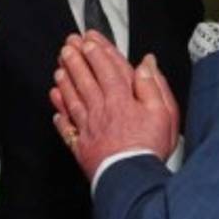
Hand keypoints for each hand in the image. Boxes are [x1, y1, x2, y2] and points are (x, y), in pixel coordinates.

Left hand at [50, 31, 179, 180]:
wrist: (131, 178)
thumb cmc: (149, 148)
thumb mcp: (164, 113)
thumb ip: (154, 85)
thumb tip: (147, 65)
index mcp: (123, 100)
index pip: (108, 69)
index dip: (99, 52)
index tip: (90, 40)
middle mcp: (102, 110)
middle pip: (86, 79)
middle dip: (77, 60)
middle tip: (68, 45)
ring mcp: (89, 127)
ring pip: (73, 99)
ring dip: (66, 82)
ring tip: (60, 68)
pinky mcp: (81, 146)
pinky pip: (66, 126)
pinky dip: (60, 114)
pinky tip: (55, 104)